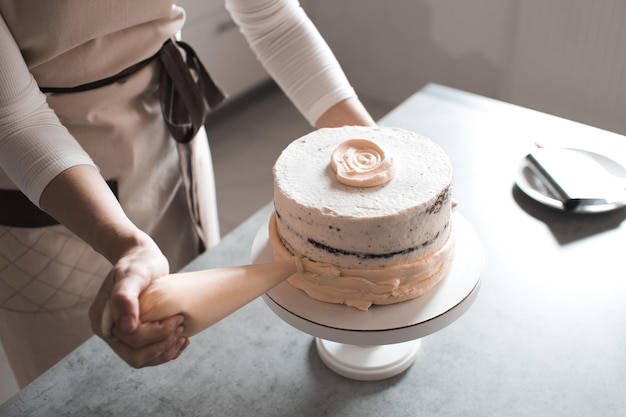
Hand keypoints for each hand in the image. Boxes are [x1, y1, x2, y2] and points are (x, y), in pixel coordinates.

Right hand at [89, 243, 189, 366]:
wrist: (141, 258)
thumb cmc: (137, 263)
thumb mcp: (132, 275)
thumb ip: (125, 297)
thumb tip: (127, 327)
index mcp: (103, 320)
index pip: (132, 340)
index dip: (157, 334)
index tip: (177, 318)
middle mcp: (110, 331)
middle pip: (136, 356)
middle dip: (162, 346)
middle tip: (182, 327)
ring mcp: (121, 335)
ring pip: (142, 359)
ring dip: (165, 353)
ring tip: (183, 338)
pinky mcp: (135, 335)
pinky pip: (148, 354)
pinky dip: (166, 351)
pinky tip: (181, 341)